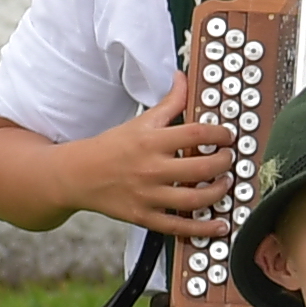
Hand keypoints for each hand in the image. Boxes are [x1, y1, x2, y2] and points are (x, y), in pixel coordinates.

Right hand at [76, 76, 238, 241]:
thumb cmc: (110, 147)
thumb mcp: (140, 122)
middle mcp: (151, 169)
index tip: (228, 136)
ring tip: (225, 184)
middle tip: (229, 159)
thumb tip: (182, 78)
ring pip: (196, 199)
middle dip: (225, 163)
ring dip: (220, 192)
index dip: (221, 134)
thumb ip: (168, 103)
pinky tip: (220, 225)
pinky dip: (204, 228)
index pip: (197, 134)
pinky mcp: (143, 216)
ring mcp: (148, 195)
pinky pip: (179, 226)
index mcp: (151, 142)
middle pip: (202, 168)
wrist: (76, 175)